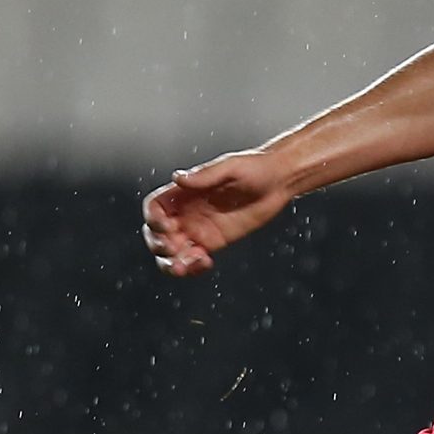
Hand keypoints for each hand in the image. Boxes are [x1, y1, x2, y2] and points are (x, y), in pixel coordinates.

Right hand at [142, 150, 293, 276]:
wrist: (279, 182)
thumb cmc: (255, 167)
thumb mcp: (230, 167)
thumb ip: (205, 175)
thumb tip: (178, 179)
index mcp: (184, 192)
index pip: (155, 208)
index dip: (154, 219)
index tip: (167, 226)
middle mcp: (187, 212)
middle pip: (157, 234)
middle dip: (159, 245)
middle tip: (174, 250)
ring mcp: (199, 229)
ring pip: (173, 252)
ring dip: (172, 262)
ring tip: (185, 267)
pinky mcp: (214, 242)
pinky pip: (194, 259)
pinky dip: (193, 266)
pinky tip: (205, 263)